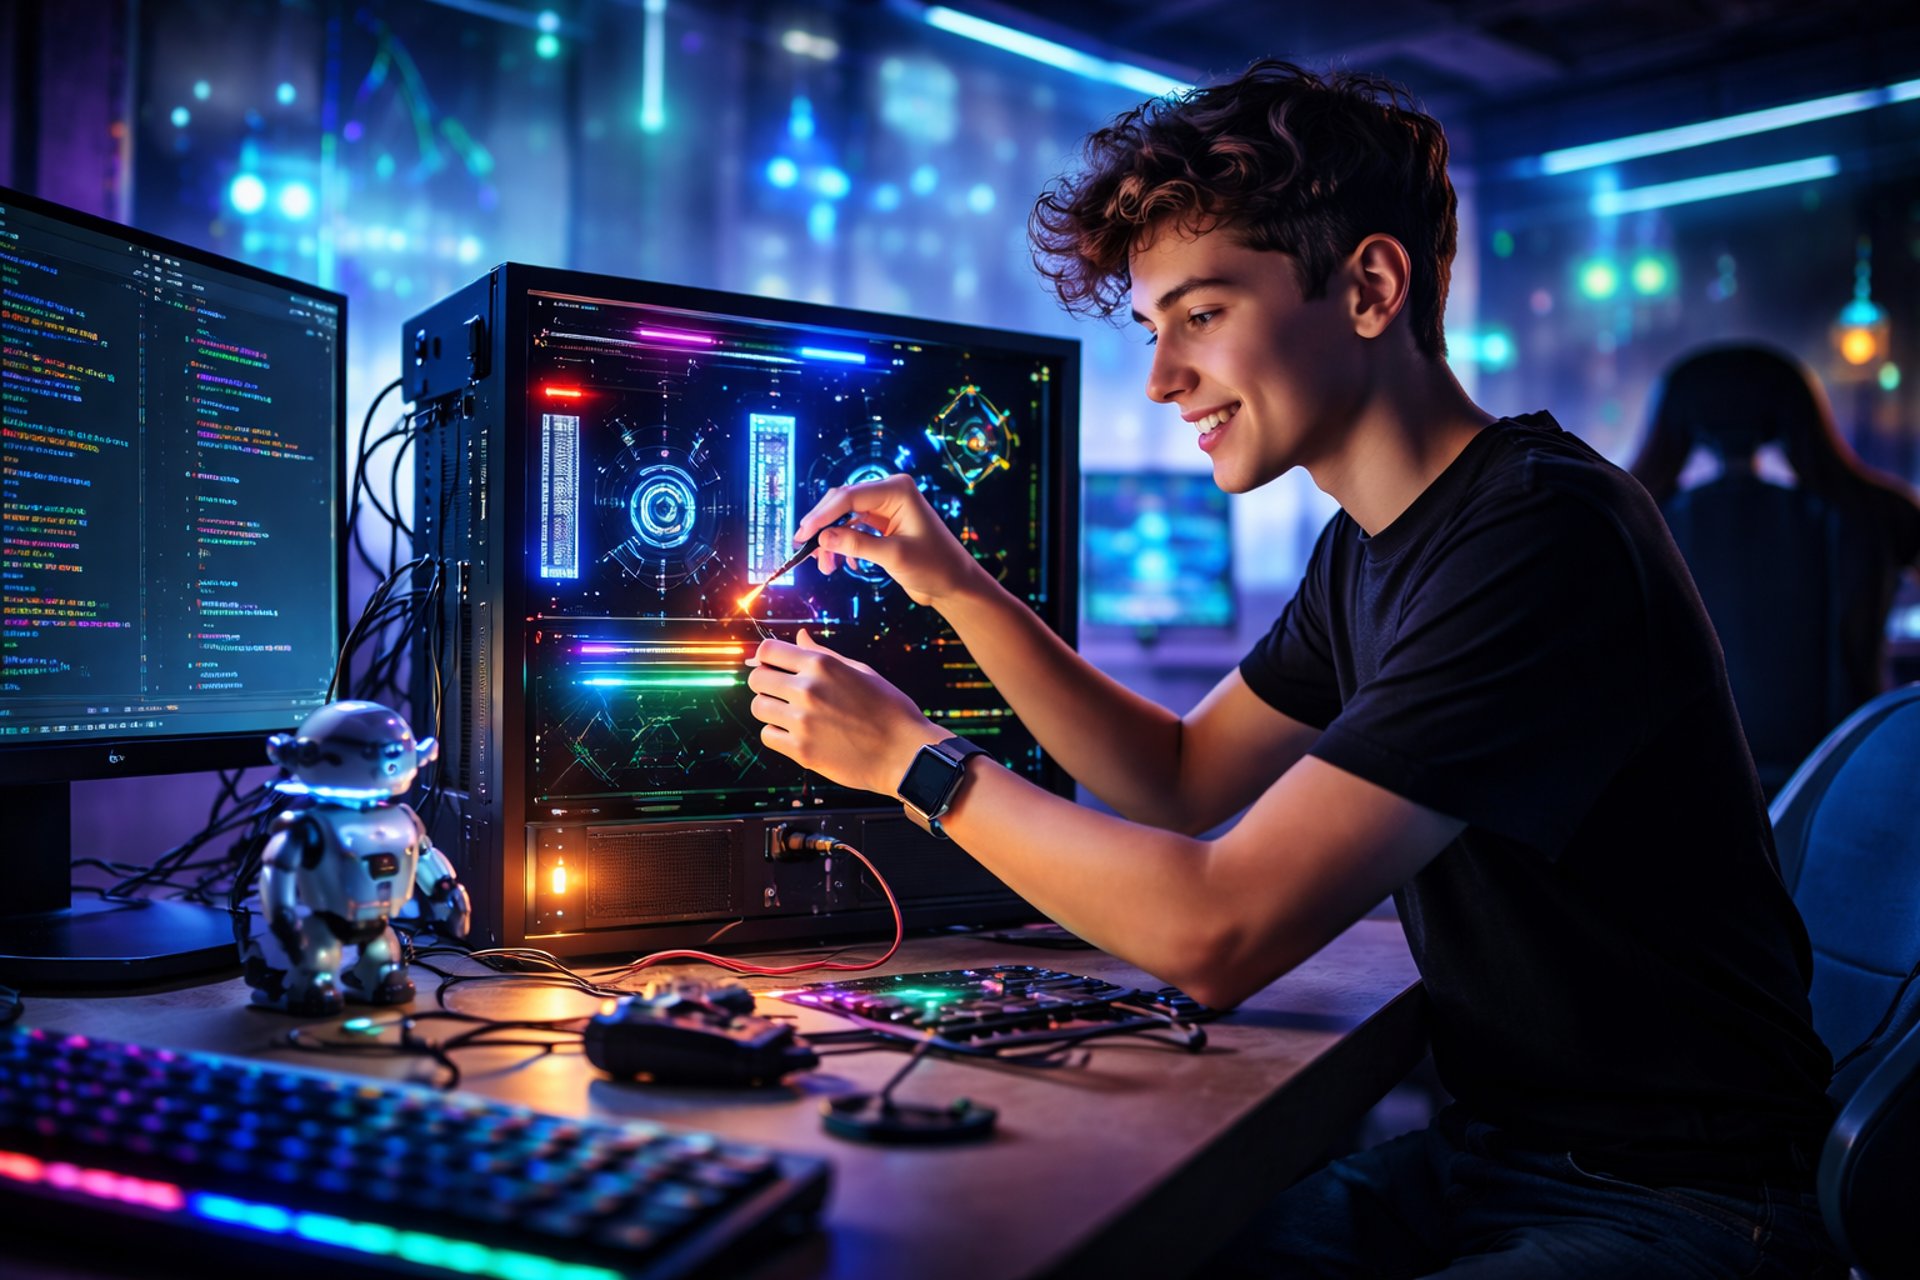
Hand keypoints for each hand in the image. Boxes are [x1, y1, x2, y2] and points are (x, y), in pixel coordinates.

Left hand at [747, 629, 941, 795]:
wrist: (905, 752)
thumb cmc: (889, 709)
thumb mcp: (860, 671)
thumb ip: (823, 654)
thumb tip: (800, 636)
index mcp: (822, 665)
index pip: (768, 650)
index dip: (767, 657)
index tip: (774, 666)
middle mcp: (807, 689)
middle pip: (756, 678)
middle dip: (765, 683)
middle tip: (782, 692)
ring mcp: (802, 721)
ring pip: (758, 708)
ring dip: (770, 709)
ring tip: (791, 714)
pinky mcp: (801, 750)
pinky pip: (768, 736)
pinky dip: (778, 734)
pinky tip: (796, 734)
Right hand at [795, 474, 984, 607]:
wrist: (954, 583)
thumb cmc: (935, 566)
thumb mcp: (894, 556)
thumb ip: (857, 545)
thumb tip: (822, 538)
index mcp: (897, 490)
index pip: (848, 497)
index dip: (821, 515)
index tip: (802, 535)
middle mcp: (889, 493)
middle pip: (842, 503)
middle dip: (822, 527)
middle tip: (803, 549)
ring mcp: (886, 508)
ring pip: (844, 517)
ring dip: (831, 541)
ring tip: (824, 567)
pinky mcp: (883, 525)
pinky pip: (853, 529)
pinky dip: (843, 546)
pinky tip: (844, 565)